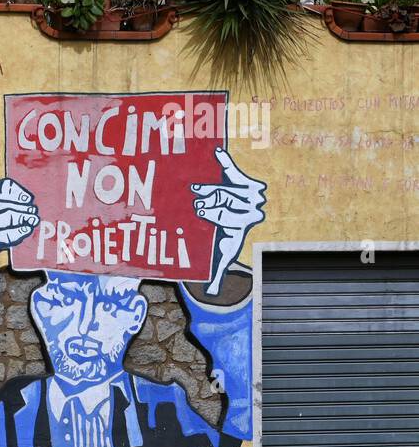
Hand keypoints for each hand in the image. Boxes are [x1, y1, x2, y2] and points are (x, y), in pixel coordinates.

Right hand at [193, 149, 265, 295]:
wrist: (236, 216)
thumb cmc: (226, 234)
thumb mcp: (222, 254)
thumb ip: (216, 273)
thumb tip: (212, 295)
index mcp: (246, 222)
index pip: (227, 215)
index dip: (213, 214)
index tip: (198, 211)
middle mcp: (251, 205)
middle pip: (226, 200)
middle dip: (209, 200)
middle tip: (196, 201)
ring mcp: (247, 190)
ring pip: (224, 186)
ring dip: (209, 188)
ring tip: (195, 189)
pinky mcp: (239, 177)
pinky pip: (232, 168)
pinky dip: (226, 161)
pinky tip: (217, 152)